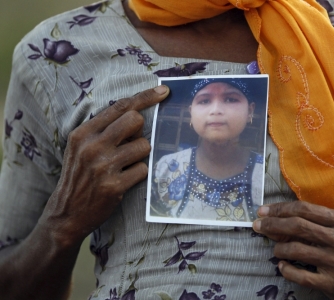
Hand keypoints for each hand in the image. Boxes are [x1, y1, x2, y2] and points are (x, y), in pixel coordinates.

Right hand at [39, 86, 168, 245]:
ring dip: (140, 155)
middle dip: (140, 130)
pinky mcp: (114, 185)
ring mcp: (103, 166)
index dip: (145, 97)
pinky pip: (143, 169)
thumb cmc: (80, 176)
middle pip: (135, 120)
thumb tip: (137, 114)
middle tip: (130, 143)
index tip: (164, 91)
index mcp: (83, 132)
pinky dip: (139, 174)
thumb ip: (103, 130)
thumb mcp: (81, 147)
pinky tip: (124, 180)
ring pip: (143, 145)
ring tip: (124, 166)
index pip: (120, 106)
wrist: (66, 213)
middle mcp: (92, 146)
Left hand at [253, 201, 333, 299]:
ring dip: (279, 248)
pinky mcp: (333, 283)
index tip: (262, 211)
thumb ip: (311, 221)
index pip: (304, 209)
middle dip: (273, 224)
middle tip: (257, 226)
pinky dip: (286, 269)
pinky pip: (300, 275)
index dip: (280, 209)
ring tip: (276, 249)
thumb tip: (273, 217)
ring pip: (296, 250)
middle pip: (298, 226)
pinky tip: (282, 266)